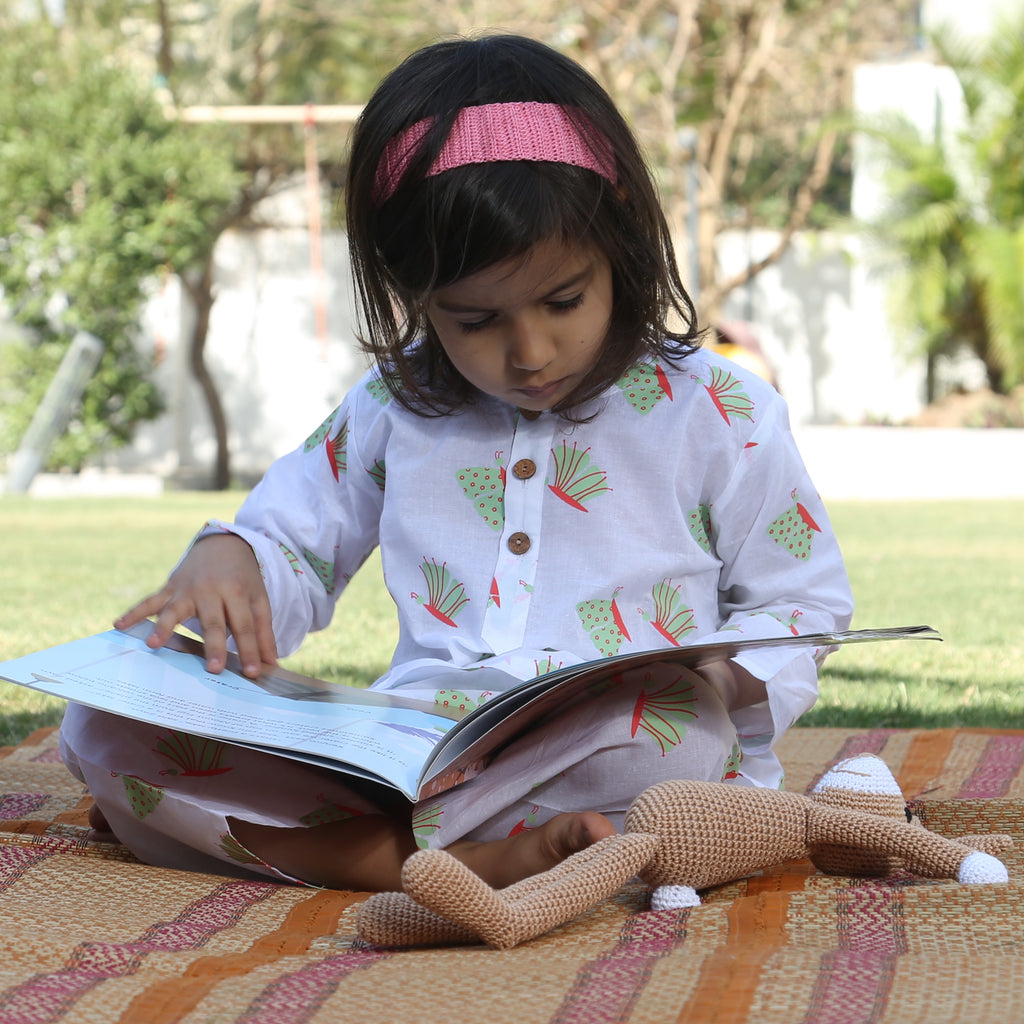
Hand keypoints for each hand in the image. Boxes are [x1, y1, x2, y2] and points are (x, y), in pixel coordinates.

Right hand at [115, 533, 276, 677]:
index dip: (249, 649)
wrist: (223, 544)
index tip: (252, 673)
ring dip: (164, 627)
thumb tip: (271, 664)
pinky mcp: (170, 587)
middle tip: (215, 669)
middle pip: (213, 621)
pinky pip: (150, 601)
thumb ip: (263, 631)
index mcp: (237, 593)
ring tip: (153, 644)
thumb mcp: (259, 599)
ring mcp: (187, 589)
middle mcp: (211, 590)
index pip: (244, 626)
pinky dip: (134, 612)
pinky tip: (119, 624)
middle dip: (215, 645)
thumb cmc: (243, 579)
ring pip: (175, 609)